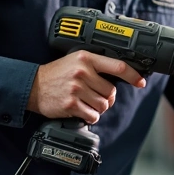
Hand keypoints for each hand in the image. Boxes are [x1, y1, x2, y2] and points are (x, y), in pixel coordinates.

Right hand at [28, 51, 146, 123]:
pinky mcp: (71, 104)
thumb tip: (119, 78)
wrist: (32, 86)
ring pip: (103, 105)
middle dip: (106, 98)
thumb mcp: (76, 61)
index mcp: (86, 58)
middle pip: (111, 91)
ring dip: (98, 108)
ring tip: (86, 102)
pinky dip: (90, 116)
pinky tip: (81, 110)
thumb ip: (96, 66)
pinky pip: (93, 115)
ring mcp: (76, 88)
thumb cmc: (56, 74)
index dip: (133, 76)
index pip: (118, 66)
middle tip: (95, 96)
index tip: (141, 82)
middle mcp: (82, 72)